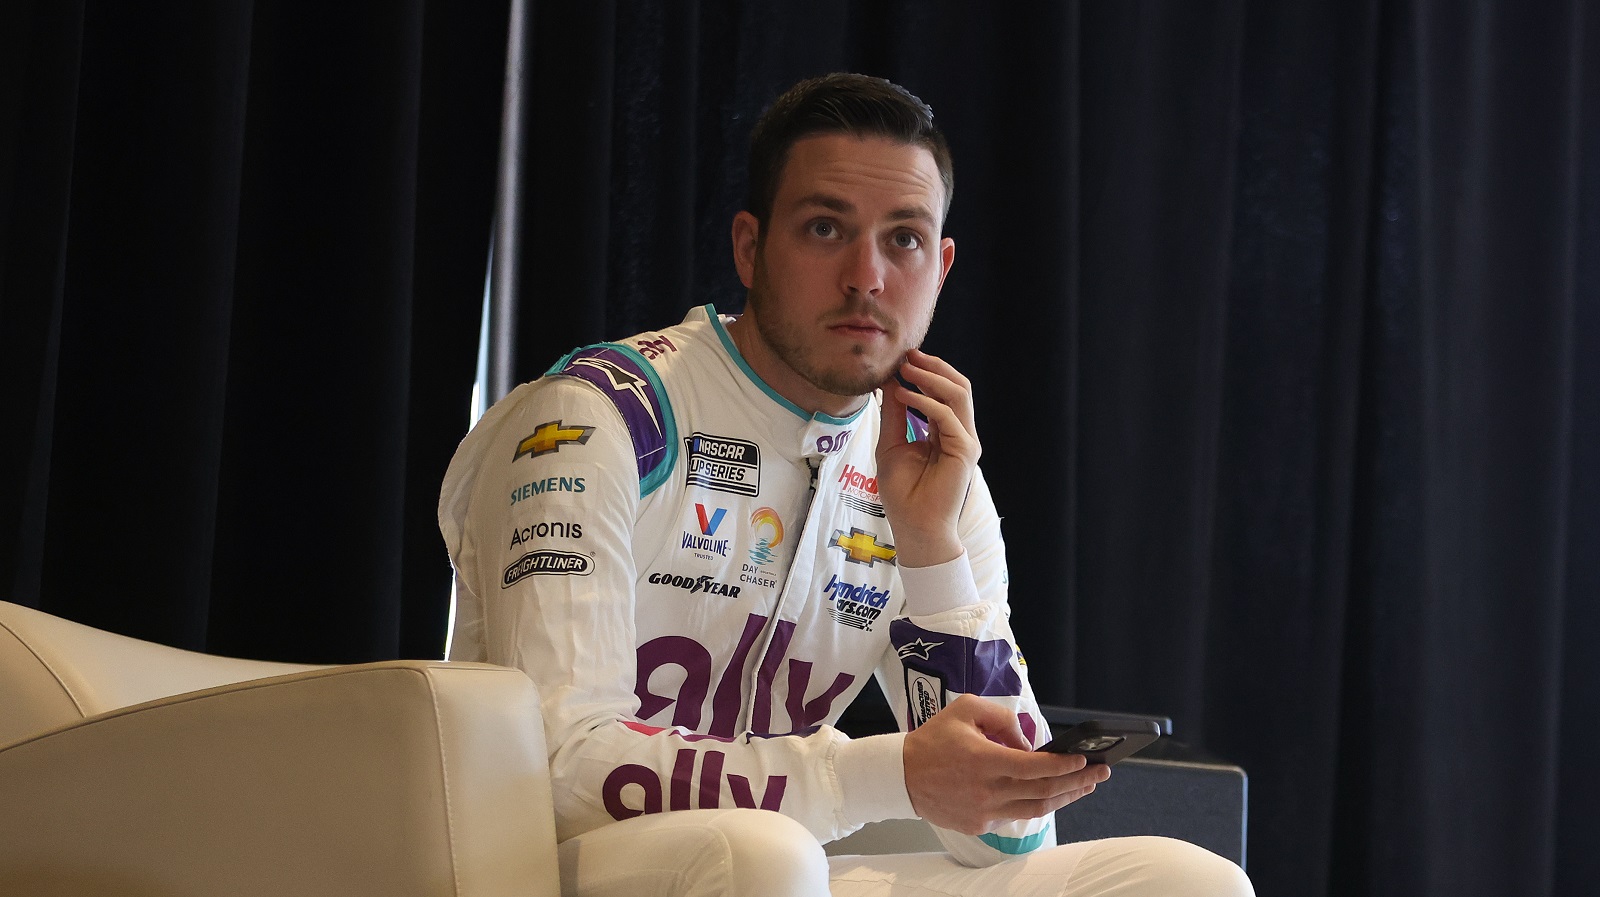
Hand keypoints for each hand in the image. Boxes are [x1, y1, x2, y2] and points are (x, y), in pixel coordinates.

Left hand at [875, 349, 980, 566]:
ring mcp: (966, 441)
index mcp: (945, 432)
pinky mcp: (965, 451)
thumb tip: (890, 382)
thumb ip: (895, 415)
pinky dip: (925, 402)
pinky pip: (948, 417)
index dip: (925, 373)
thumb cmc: (903, 494)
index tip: (901, 359)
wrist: (914, 527)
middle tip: (907, 355)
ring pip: (958, 395)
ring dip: (931, 377)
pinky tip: (904, 395)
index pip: (943, 393)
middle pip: (957, 387)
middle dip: (933, 367)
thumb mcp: (891, 445)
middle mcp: (959, 434)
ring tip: (906, 368)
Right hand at [902, 695, 1110, 835]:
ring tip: (1084, 786)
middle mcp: (987, 790)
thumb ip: (1003, 720)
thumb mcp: (966, 710)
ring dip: (1064, 797)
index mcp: (984, 760)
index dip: (1065, 765)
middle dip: (1077, 782)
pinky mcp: (979, 825)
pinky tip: (1049, 793)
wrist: (900, 776)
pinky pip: (1015, 815)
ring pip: (1036, 809)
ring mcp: (984, 812)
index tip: (1085, 760)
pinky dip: (1035, 804)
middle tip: (1099, 773)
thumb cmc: (933, 740)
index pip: (1036, 767)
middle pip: (1044, 792)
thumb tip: (1029, 742)